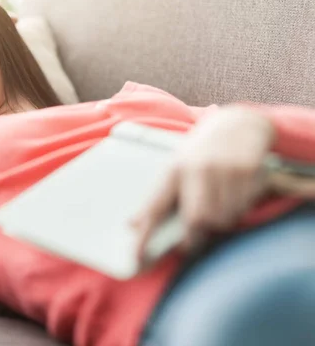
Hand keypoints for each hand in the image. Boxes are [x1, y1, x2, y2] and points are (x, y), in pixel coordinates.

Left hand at [134, 106, 275, 268]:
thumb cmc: (200, 152)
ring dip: (219, 224)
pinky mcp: (248, 171)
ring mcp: (224, 169)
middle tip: (191, 241)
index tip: (135, 257)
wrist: (237, 124)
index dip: (144, 236)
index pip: (155, 207)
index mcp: (173, 170)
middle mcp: (198, 169)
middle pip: (196, 219)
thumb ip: (158, 196)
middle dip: (193, 238)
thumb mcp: (175, 166)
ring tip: (217, 208)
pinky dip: (238, 212)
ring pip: (222, 218)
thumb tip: (131, 224)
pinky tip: (234, 196)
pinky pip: (243, 208)